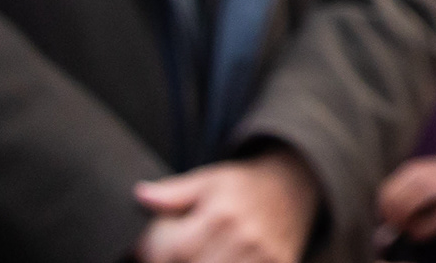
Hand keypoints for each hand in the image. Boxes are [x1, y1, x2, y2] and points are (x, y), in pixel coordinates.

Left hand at [133, 150, 314, 262]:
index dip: (152, 251)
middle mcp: (244, 238)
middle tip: (176, 250)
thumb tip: (139, 195)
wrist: (296, 187)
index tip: (154, 244)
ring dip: (198, 262)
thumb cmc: (244, 186)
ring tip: (199, 252)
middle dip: (174, 260)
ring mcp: (262, 258)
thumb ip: (172, 192)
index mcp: (222, 214)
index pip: (169, 251)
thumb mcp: (209, 180)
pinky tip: (218, 255)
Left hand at [374, 150, 435, 250]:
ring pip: (433, 190)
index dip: (391, 194)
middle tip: (392, 228)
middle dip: (398, 205)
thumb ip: (412, 206)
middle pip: (421, 180)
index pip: (412, 171)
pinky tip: (420, 237)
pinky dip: (427, 227)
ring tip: (406, 232)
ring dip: (410, 214)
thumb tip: (384, 226)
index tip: (384, 218)